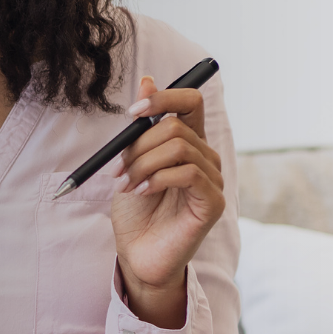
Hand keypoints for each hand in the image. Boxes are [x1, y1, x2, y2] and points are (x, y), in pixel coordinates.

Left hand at [108, 75, 225, 327]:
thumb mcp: (130, 162)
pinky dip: (157, 179)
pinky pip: (187, 173)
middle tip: (118, 170)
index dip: (163, 97)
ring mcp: (213, 179)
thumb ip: (141, 127)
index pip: (190, 101)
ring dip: (142, 164)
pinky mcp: (214, 202)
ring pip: (178, 148)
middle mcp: (205, 156)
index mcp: (188, 142)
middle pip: (175, 127)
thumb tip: (146, 80)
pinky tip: (141, 192)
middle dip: (138, 146)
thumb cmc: (136, 211)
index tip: (133, 113)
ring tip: (125, 185)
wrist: (137, 253)